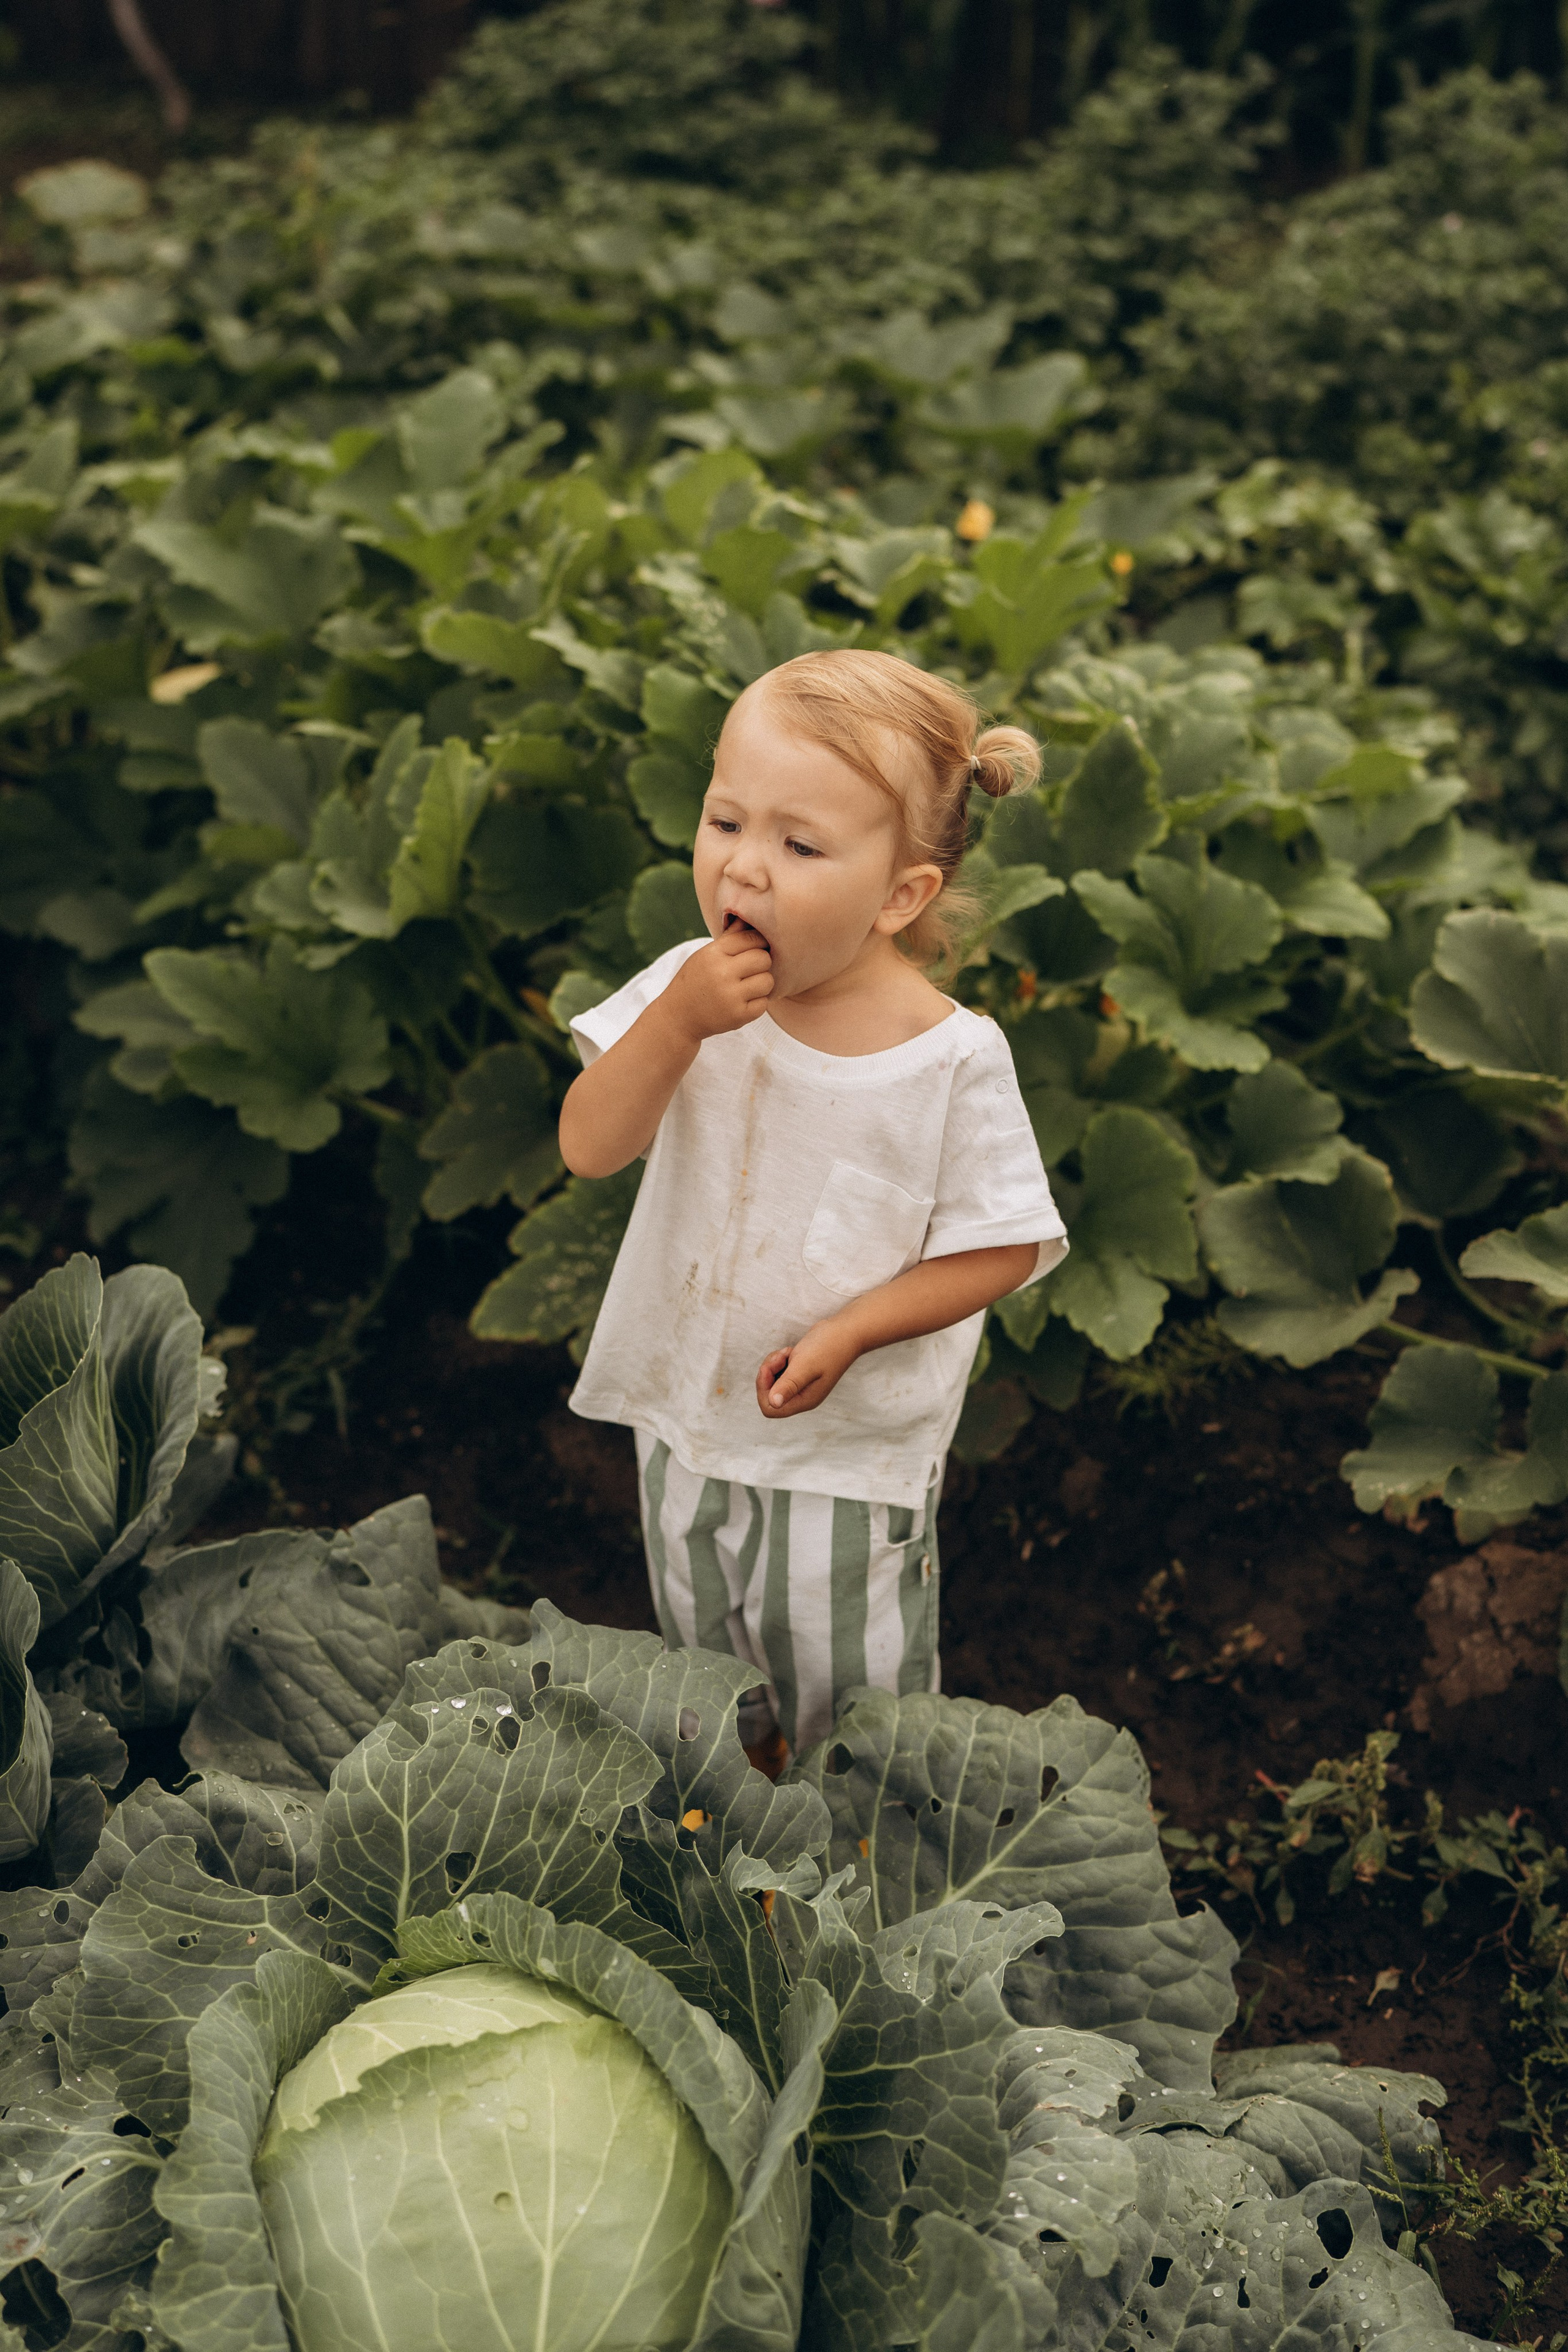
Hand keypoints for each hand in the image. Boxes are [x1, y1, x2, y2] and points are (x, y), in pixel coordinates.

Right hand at [664, 920, 772, 1044]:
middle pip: (763, 958)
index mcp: (714, 953)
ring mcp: (731, 996)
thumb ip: (730, 937)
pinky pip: (764, 1003)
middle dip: (761, 964)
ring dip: (762, 984)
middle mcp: (722, 973)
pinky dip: (757, 1003)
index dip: (758, 943)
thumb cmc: (695, 981)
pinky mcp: (738, 1016)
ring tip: (748, 987)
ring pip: (767, 981)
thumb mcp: (706, 955)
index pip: (751, 938)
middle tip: (751, 971)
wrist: (678, 1017)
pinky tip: (743, 1002)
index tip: (754, 951)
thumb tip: (749, 916)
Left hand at [756, 1318, 860, 1418]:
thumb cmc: (828, 1347)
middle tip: (781, 1357)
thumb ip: (789, 1385)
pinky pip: (778, 1372)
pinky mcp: (799, 1374)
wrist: (845, 1332)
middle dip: (768, 1374)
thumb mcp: (805, 1365)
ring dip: (773, 1364)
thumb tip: (774, 1403)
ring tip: (788, 1352)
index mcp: (804, 1400)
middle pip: (768, 1395)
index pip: (771, 1408)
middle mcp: (802, 1397)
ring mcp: (800, 1386)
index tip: (770, 1368)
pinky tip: (790, 1351)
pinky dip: (779, 1360)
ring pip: (772, 1382)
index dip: (764, 1389)